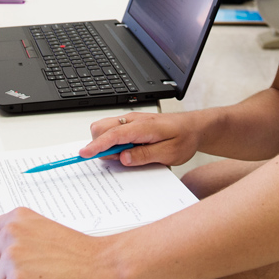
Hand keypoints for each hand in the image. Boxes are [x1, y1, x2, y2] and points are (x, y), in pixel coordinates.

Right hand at [82, 111, 199, 167]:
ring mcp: (131, 120)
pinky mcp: (131, 124)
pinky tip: (128, 149)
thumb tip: (123, 158)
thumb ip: (145, 155)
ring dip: (108, 144)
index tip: (85, 154)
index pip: (113, 135)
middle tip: (118, 158)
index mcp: (142, 126)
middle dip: (100, 144)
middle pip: (101, 127)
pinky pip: (113, 130)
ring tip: (129, 154)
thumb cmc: (184, 138)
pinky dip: (113, 141)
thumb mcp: (169, 153)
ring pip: (105, 128)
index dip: (97, 146)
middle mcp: (133, 120)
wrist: (194, 127)